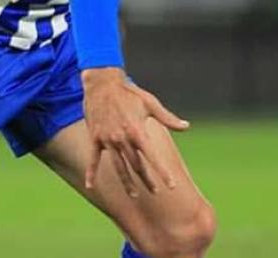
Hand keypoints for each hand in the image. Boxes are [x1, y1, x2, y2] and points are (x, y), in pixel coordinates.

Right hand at [81, 67, 189, 197]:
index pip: (153, 157)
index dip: (162, 172)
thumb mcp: (150, 103)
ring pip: (118, 167)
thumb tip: (186, 127)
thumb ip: (168, 118)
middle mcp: (122, 138)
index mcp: (137, 131)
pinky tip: (90, 185)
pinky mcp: (95, 138)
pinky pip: (93, 159)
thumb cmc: (129, 92)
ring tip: (134, 195)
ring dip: (127, 183)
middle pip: (136, 165)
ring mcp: (107, 140)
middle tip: (155, 192)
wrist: (102, 83)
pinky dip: (91, 172)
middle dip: (147, 180)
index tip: (171, 186)